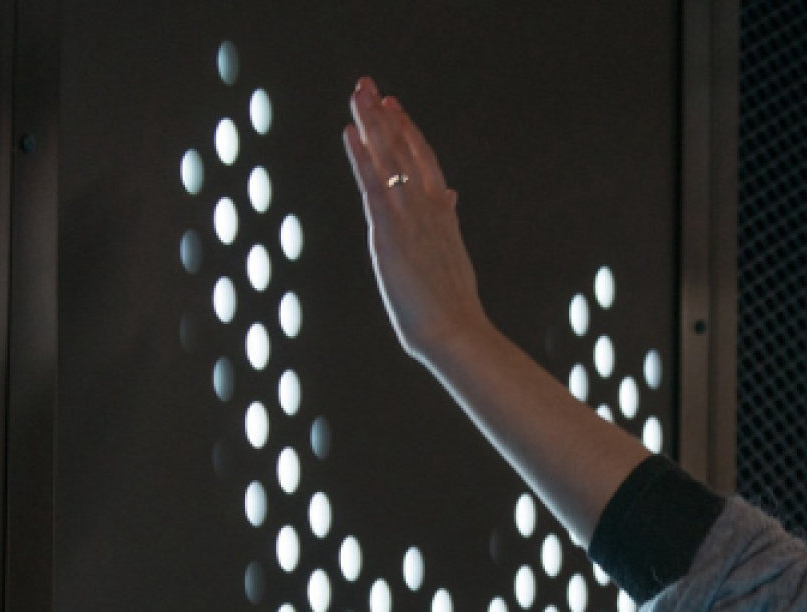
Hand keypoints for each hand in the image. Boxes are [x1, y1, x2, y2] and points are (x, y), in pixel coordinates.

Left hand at [342, 77, 488, 366]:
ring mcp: (410, 218)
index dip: (409, 133)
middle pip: (405, 152)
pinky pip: (374, 185)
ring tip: (359, 94)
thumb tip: (451, 195)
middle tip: (368, 85)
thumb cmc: (455, 308)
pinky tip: (350, 132)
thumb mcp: (453, 257)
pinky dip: (362, 156)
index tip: (394, 107)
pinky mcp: (390, 233)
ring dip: (373, 124)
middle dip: (386, 117)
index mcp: (442, 216)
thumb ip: (448, 222)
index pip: (425, 163)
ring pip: (390, 160)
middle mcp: (427, 209)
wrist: (456, 332)